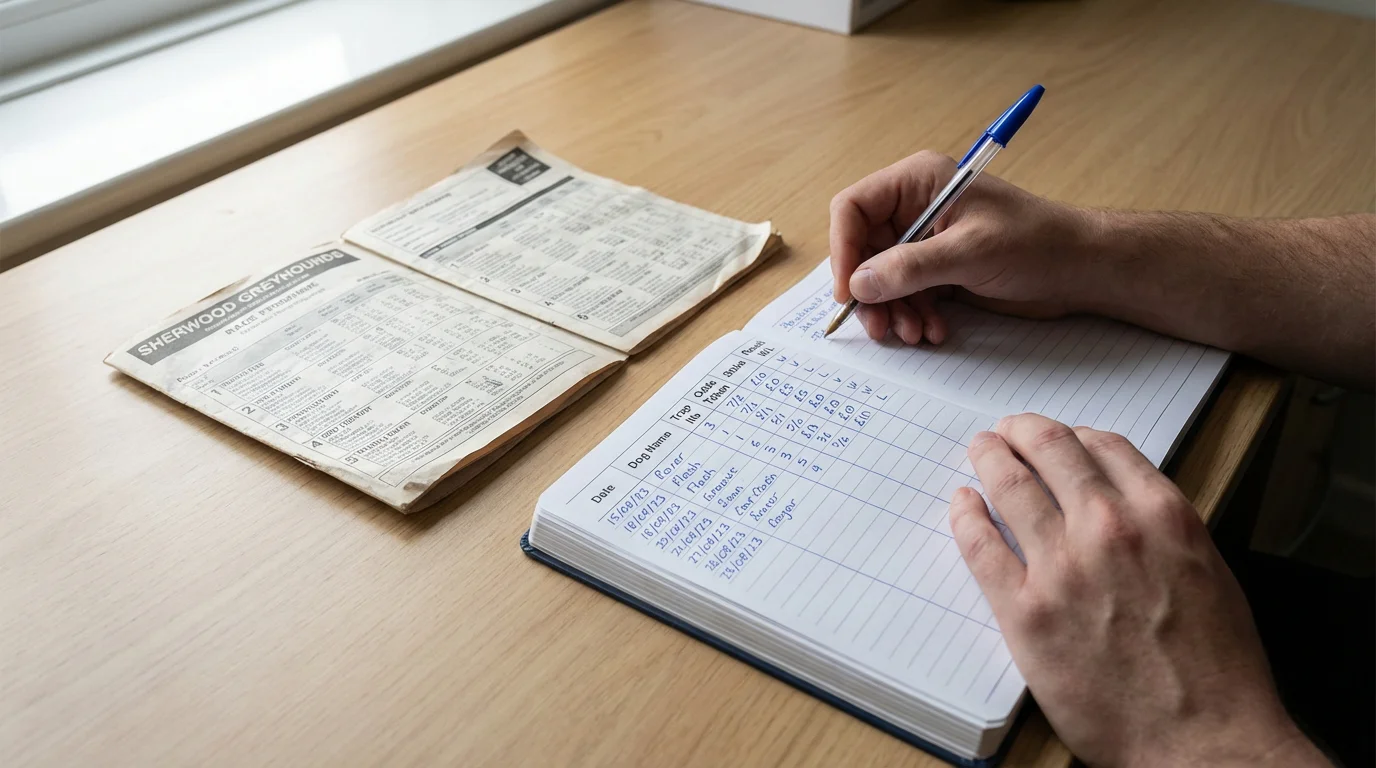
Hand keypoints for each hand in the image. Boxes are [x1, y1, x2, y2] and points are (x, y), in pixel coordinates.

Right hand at [828, 151, 1099, 343]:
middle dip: (870, 291)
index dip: (844, 249)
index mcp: (918, 182)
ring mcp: (926, 240)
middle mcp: (915, 207)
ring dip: (893, 310)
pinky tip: (933, 330)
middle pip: (863, 249)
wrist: (1080, 269)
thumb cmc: (1035, 242)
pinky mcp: (939, 269)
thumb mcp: (970, 252)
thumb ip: (910, 267)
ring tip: (914, 333)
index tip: (848, 290)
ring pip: (882, 278)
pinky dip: (913, 315)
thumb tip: (858, 284)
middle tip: (880, 327)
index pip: (853, 208)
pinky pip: (906, 294)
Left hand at [947, 414, 1326, 766]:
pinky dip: (966, 516)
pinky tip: (962, 504)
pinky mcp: (1025, 611)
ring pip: (1010, 487)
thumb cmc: (1216, 670)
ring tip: (981, 451)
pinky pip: (980, 546)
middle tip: (1006, 430)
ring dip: (990, 459)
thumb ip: (1163, 530)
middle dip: (1022, 432)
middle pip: (1051, 451)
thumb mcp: (1207, 573)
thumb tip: (1122, 503)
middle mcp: (1109, 528)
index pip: (1104, 445)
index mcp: (1162, 514)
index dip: (1074, 435)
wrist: (1203, 739)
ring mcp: (1062, 567)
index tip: (1058, 437)